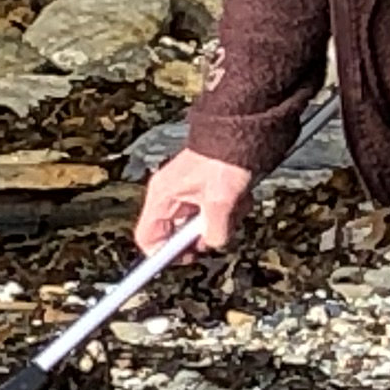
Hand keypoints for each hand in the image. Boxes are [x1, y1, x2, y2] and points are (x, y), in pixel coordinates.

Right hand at [134, 147, 253, 254]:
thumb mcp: (221, 202)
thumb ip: (215, 231)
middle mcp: (170, 196)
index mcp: (162, 196)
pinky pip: (215, 213)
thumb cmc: (224, 158)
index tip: (187, 259)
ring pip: (201, 226)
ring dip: (222, 222)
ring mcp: (187, 194)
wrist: (241, 130)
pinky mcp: (204, 191)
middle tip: (221, 228)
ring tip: (236, 204)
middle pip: (178, 235)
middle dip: (202, 236)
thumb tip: (213, 243)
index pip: (148, 238)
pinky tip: (241, 197)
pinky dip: (230, 210)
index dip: (164, 255)